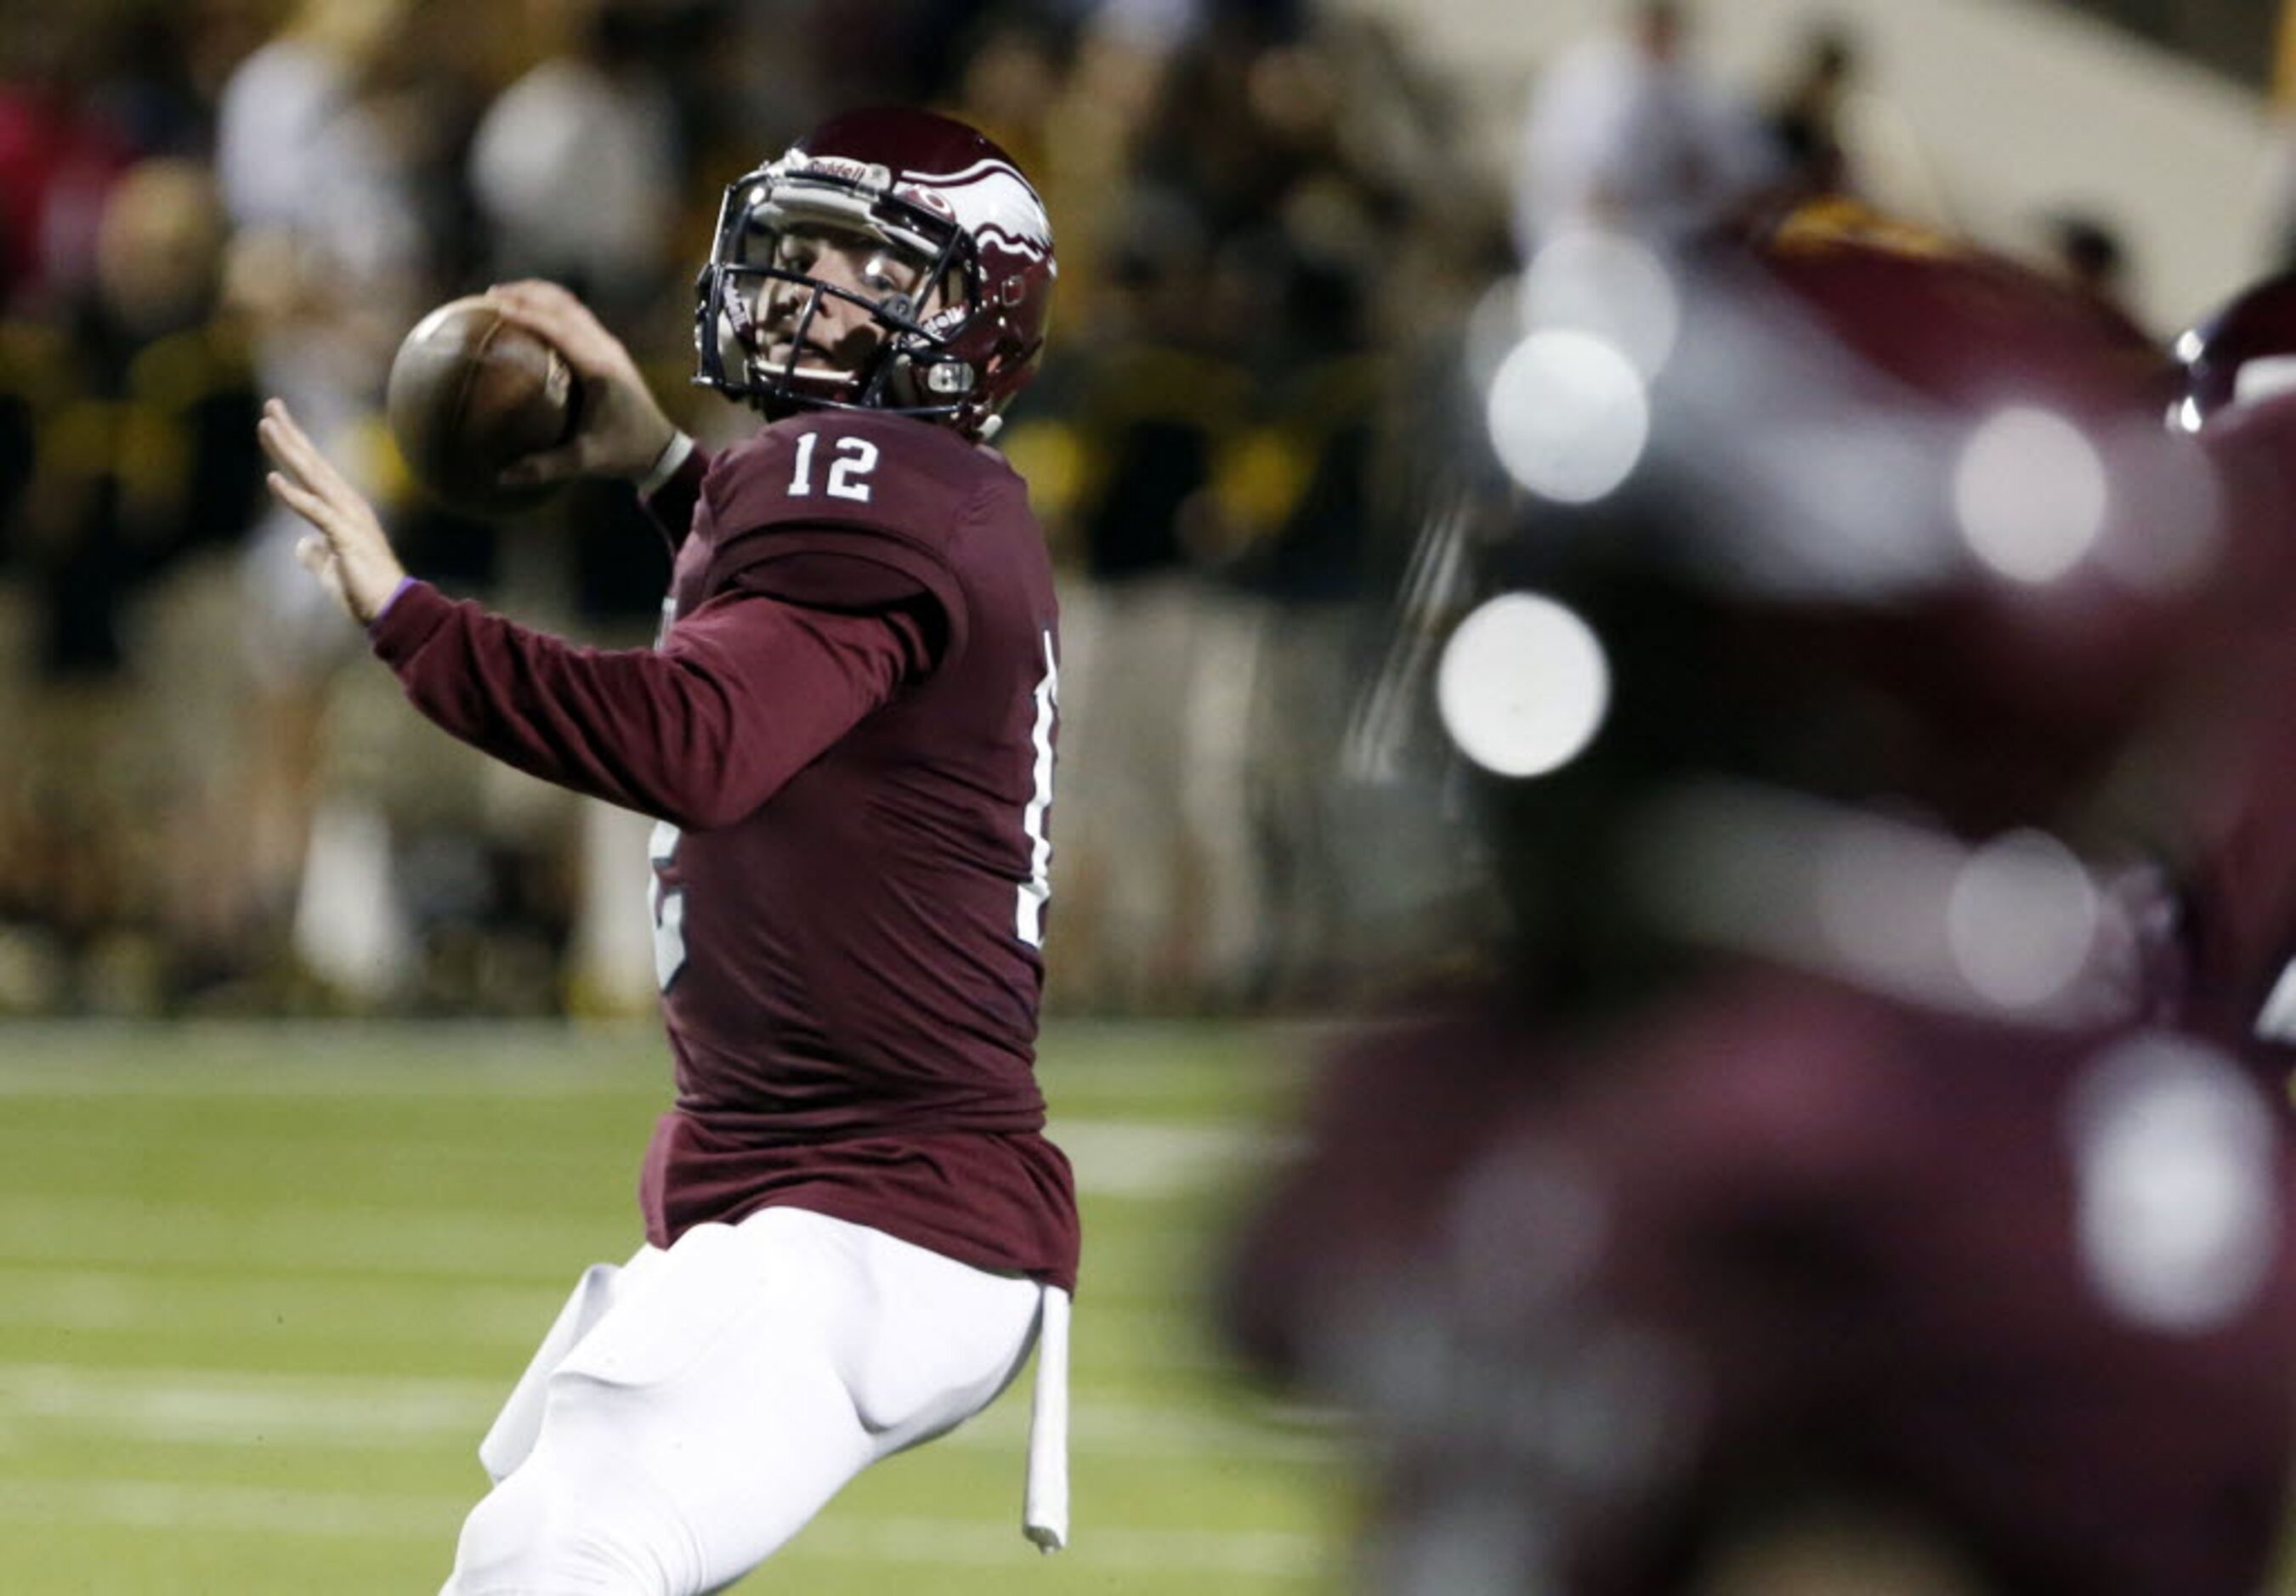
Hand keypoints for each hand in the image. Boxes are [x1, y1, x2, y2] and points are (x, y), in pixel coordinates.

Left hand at [258, 398, 407, 624]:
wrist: (393, 611)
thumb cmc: (366, 593)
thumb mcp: (332, 569)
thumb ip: (316, 554)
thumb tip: (301, 545)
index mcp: (345, 511)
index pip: (315, 471)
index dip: (294, 445)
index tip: (274, 422)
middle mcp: (348, 506)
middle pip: (313, 463)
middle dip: (291, 433)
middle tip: (271, 405)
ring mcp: (348, 519)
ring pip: (313, 477)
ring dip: (289, 451)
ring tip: (267, 426)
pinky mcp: (346, 536)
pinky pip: (315, 511)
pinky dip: (293, 495)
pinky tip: (273, 480)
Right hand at [485, 280, 679, 485]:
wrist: (661, 447)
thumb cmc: (624, 451)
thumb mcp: (585, 461)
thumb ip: (544, 468)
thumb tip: (501, 477)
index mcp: (599, 369)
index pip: (559, 328)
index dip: (527, 313)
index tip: (495, 306)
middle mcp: (605, 349)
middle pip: (563, 305)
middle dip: (526, 294)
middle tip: (489, 296)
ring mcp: (609, 345)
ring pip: (571, 306)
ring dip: (539, 295)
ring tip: (504, 297)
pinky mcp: (609, 349)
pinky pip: (577, 317)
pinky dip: (551, 307)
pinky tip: (531, 314)